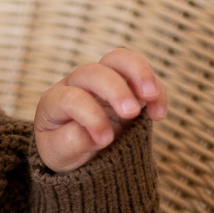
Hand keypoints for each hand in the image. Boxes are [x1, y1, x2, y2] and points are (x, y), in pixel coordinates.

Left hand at [34, 48, 167, 172]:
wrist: (77, 152)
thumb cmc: (63, 149)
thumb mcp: (58, 153)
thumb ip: (69, 143)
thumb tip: (90, 133)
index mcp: (55, 100)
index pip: (72, 98)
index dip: (90, 116)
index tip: (104, 141)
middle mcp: (77, 84)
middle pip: (94, 72)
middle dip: (115, 89)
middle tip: (130, 113)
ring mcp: (102, 82)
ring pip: (119, 59)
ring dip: (138, 73)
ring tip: (151, 96)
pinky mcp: (127, 87)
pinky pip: (143, 76)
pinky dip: (156, 91)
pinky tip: (158, 114)